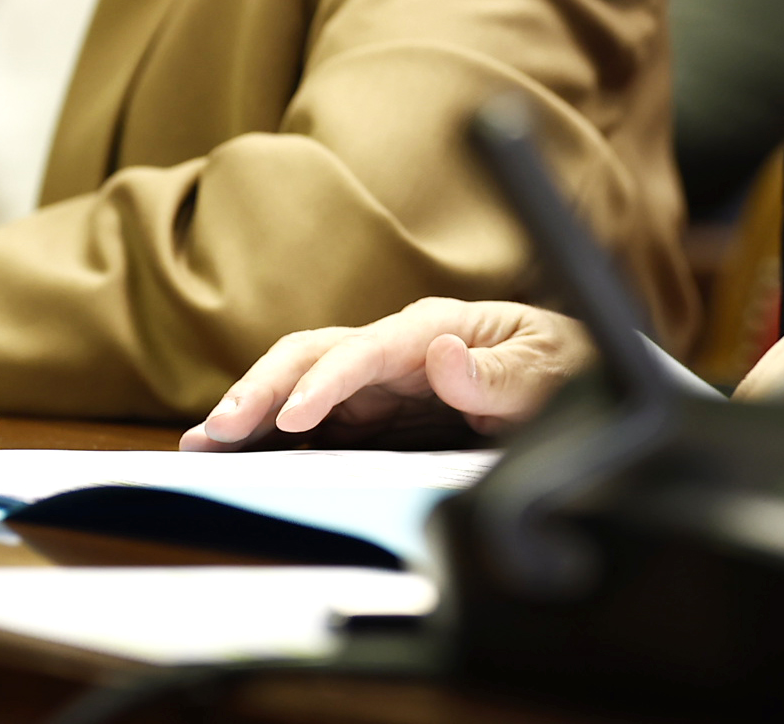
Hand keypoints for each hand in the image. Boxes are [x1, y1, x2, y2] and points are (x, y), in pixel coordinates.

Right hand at [180, 299, 590, 450]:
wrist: (582, 377)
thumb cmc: (568, 364)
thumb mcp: (553, 366)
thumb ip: (502, 372)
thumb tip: (442, 357)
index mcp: (434, 327)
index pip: (368, 350)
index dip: (327, 381)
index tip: (294, 416)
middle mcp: (396, 347)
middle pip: (312, 355)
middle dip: (261, 388)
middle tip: (217, 431)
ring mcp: (378, 379)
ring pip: (299, 382)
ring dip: (250, 408)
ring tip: (201, 444)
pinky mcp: (373, 411)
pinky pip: (313, 419)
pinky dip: (270, 432)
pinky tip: (235, 456)